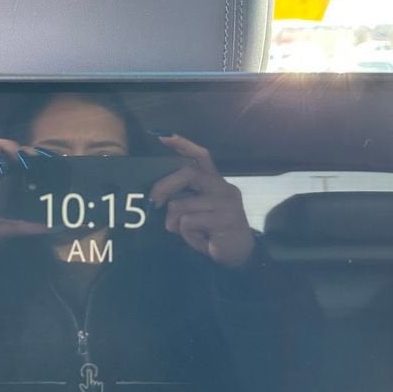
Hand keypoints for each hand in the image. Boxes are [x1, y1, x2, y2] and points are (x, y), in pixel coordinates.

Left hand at [148, 134, 254, 267]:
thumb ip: (184, 199)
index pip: (201, 156)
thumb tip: (157, 196)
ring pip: (182, 204)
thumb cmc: (213, 232)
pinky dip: (187, 235)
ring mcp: (226, 202)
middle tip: (153, 202)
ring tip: (186, 232)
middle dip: (164, 186)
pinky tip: (201, 240)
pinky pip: (189, 222)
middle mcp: (223, 187)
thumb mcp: (197, 211)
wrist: (239, 255)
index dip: (182, 145)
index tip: (162, 136)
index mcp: (215, 182)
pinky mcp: (226, 219)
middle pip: (188, 174)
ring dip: (174, 222)